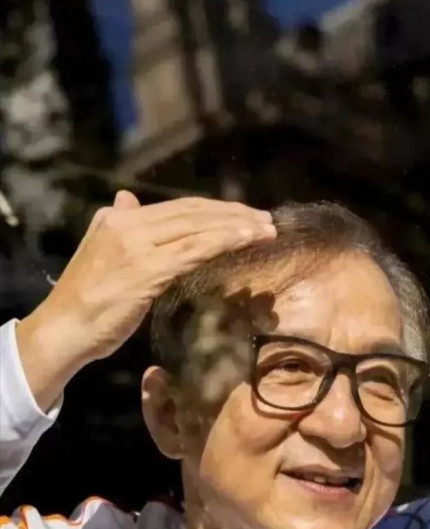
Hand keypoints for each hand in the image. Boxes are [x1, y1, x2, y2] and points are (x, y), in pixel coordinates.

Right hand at [16, 192, 275, 409]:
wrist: (63, 329)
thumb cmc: (86, 301)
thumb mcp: (102, 253)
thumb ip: (120, 225)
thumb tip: (127, 199)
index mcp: (118, 217)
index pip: (179, 207)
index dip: (216, 210)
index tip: (245, 215)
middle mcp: (127, 223)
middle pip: (193, 212)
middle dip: (233, 214)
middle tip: (267, 219)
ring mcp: (137, 245)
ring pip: (198, 227)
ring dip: (237, 226)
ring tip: (266, 230)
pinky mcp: (146, 270)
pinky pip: (194, 250)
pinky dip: (224, 241)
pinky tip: (246, 240)